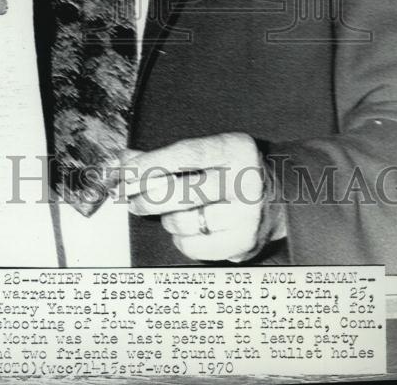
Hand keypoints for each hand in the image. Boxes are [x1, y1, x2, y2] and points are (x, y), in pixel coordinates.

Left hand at [121, 133, 281, 261]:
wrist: (278, 198)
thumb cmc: (227, 171)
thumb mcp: (204, 152)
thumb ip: (160, 156)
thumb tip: (119, 163)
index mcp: (235, 149)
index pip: (185, 154)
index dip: (150, 164)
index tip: (123, 173)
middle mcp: (246, 181)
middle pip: (181, 192)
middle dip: (146, 197)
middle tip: (129, 198)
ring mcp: (247, 215)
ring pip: (183, 221)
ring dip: (165, 218)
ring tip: (169, 212)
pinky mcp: (244, 244)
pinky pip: (193, 247)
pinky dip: (180, 239)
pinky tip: (186, 229)